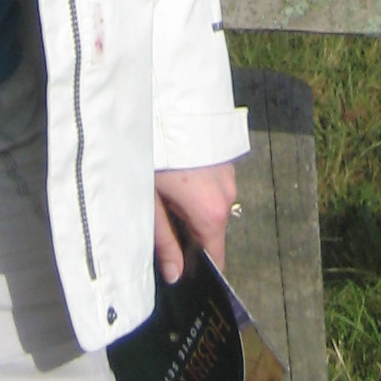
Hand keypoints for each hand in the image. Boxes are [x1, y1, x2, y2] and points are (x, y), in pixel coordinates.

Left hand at [153, 162, 236, 281]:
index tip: (180, 273)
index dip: (197, 268)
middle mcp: (227, 196)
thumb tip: (175, 275)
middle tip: (157, 223)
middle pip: (211, 230)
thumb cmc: (155, 158)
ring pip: (211, 206)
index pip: (216, 258)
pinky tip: (175, 176)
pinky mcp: (226, 158)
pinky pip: (213, 186)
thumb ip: (164, 242)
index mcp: (211, 214)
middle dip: (188, 233)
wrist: (165, 105)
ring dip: (192, 208)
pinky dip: (197, 188)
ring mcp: (230, 175)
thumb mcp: (150, 203)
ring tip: (162, 194)